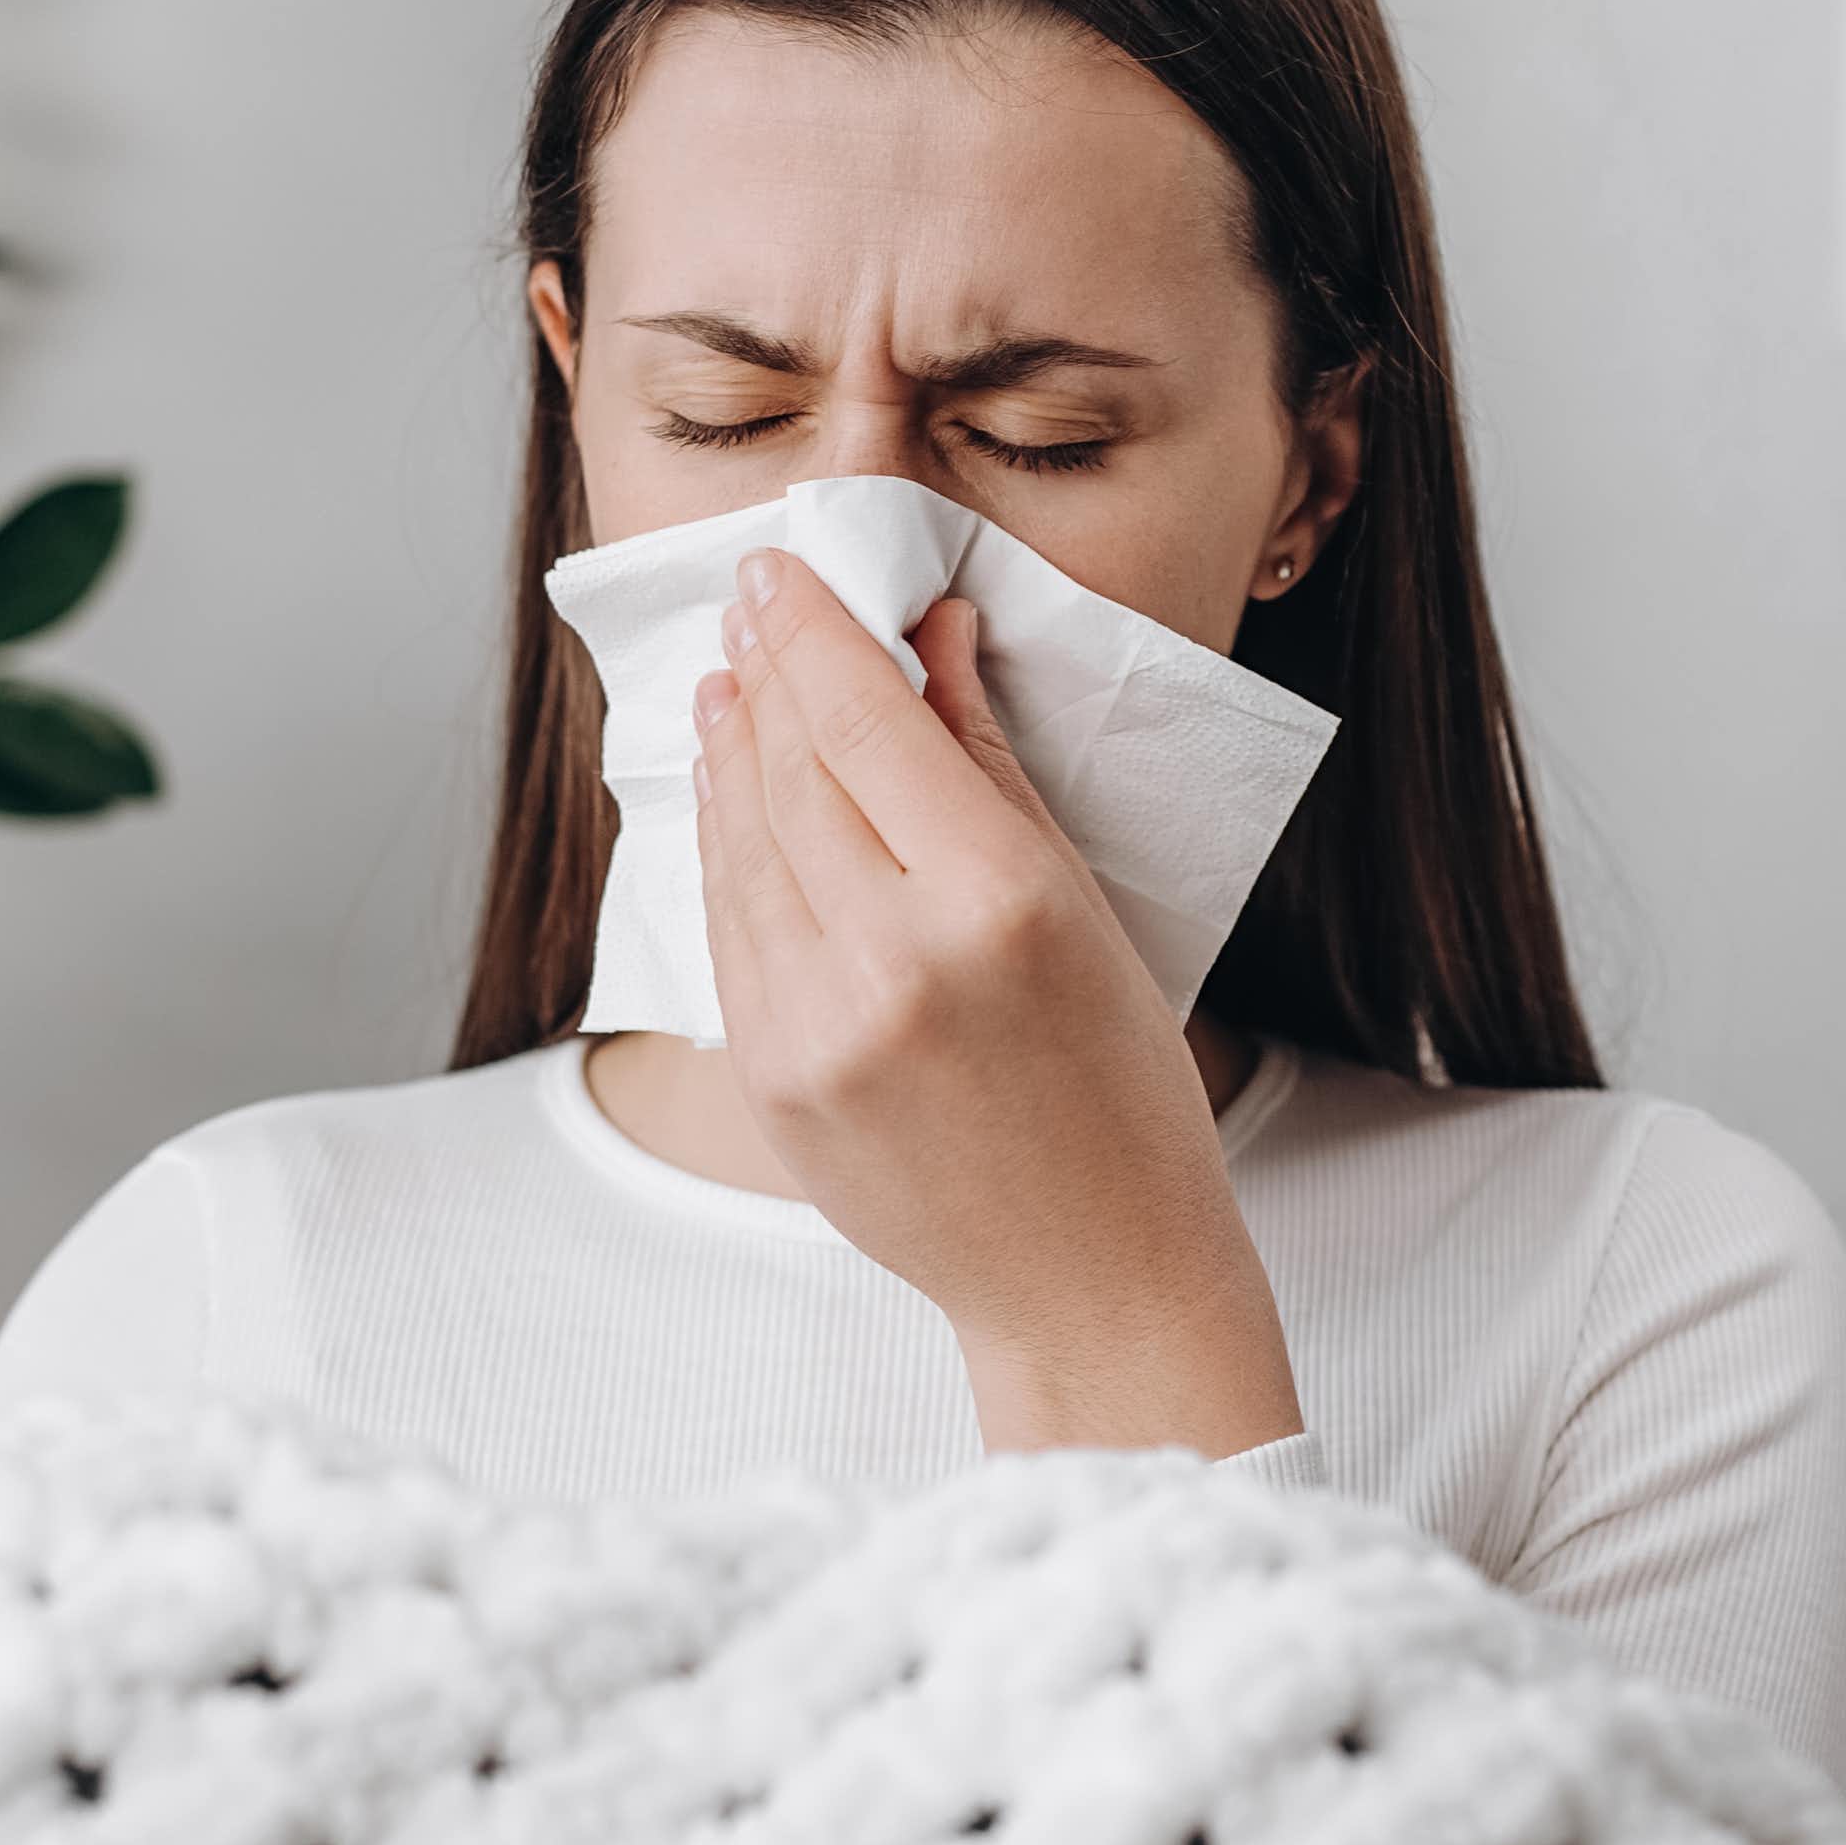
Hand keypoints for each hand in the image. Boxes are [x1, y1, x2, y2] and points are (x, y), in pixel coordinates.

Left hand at [690, 544, 1301, 1455]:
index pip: (869, 725)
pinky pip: (729, 928)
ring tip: (728, 683)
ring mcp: (816, 1029)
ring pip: (743, 845)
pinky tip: (730, 795)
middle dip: (765, 675)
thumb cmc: (1121, 1090)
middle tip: (751, 604)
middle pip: (794, 773)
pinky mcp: (770, 1080)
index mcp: (998, 904)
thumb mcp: (1087, 910)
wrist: (1088, 1274)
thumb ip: (991, 766)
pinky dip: (723, 847)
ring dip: (729, 751)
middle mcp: (893, 960)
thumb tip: (931, 635)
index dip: (814, 634)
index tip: (780, 570)